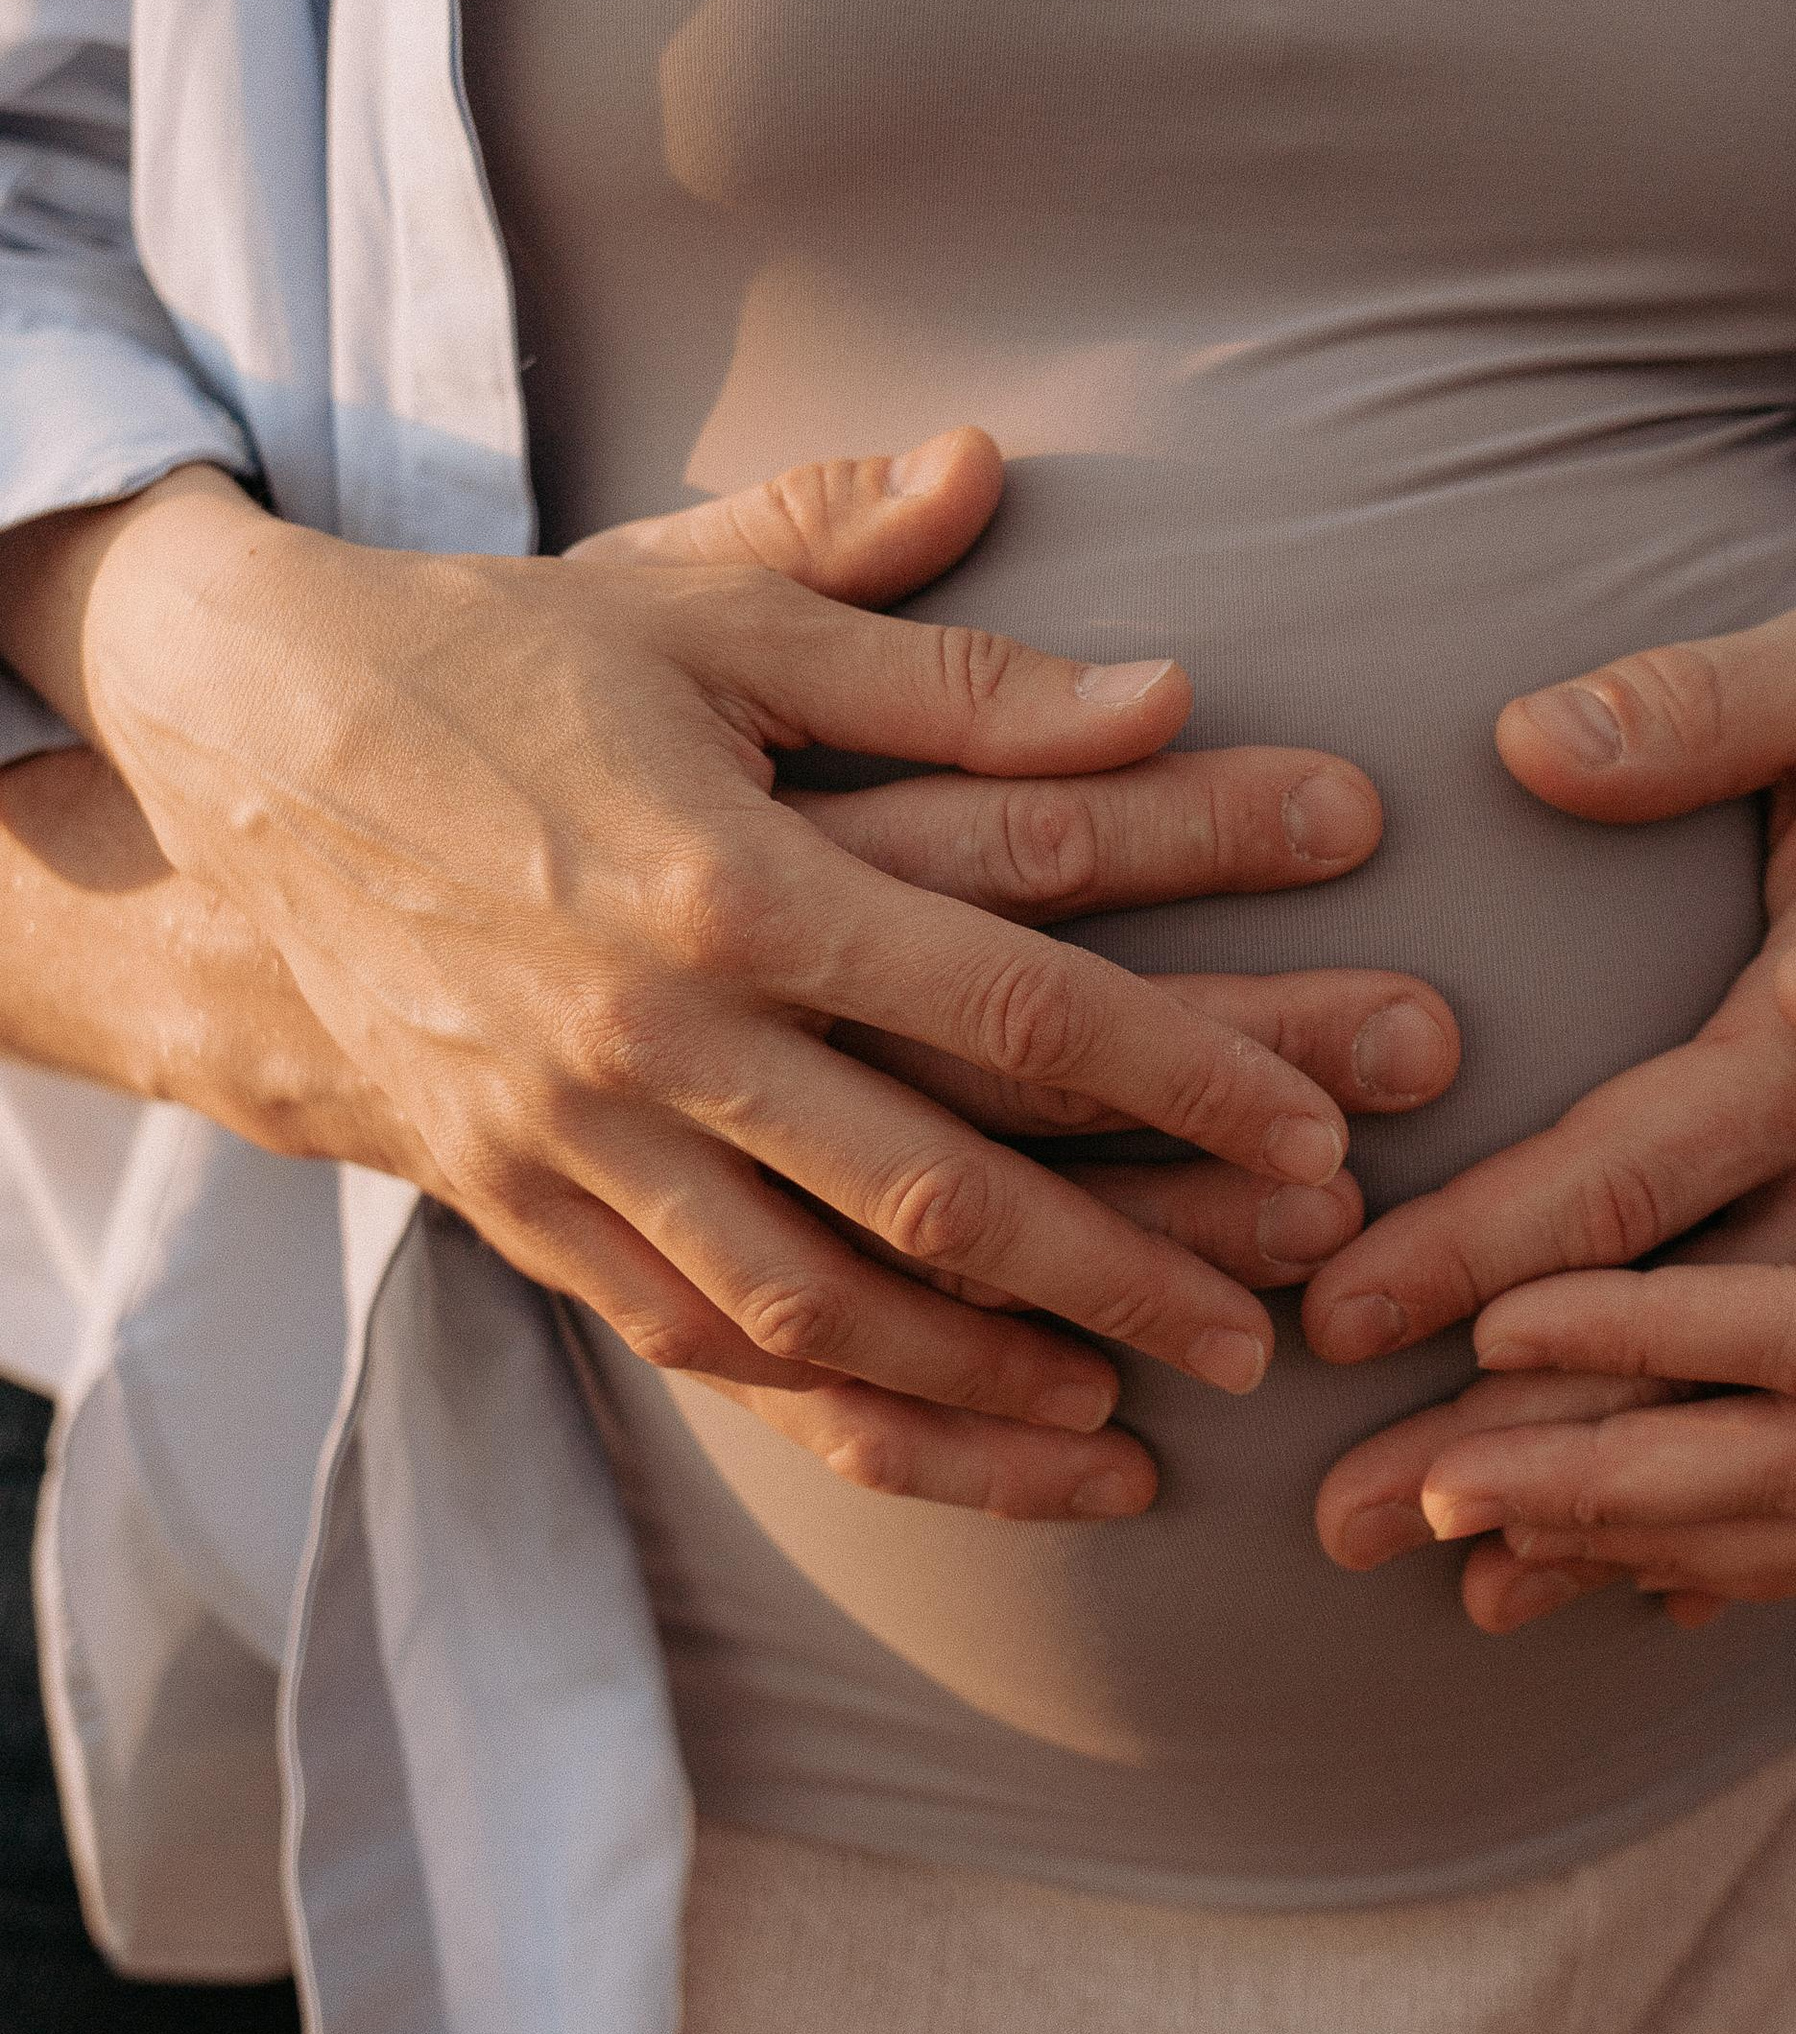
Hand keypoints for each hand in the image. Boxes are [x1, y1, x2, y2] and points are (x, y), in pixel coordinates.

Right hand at [9, 433, 1438, 1459]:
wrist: (237, 749)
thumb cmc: (507, 659)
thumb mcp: (715, 612)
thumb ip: (937, 657)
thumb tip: (1160, 678)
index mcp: (733, 877)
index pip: (1012, 995)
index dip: (1186, 1073)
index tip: (1320, 1135)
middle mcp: (657, 1031)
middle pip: (937, 1185)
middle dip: (1126, 1269)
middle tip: (1279, 1333)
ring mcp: (575, 1136)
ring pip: (814, 1306)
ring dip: (989, 1376)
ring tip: (1138, 1417)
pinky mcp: (517, 1200)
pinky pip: (690, 1342)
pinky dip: (825, 1397)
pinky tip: (942, 1421)